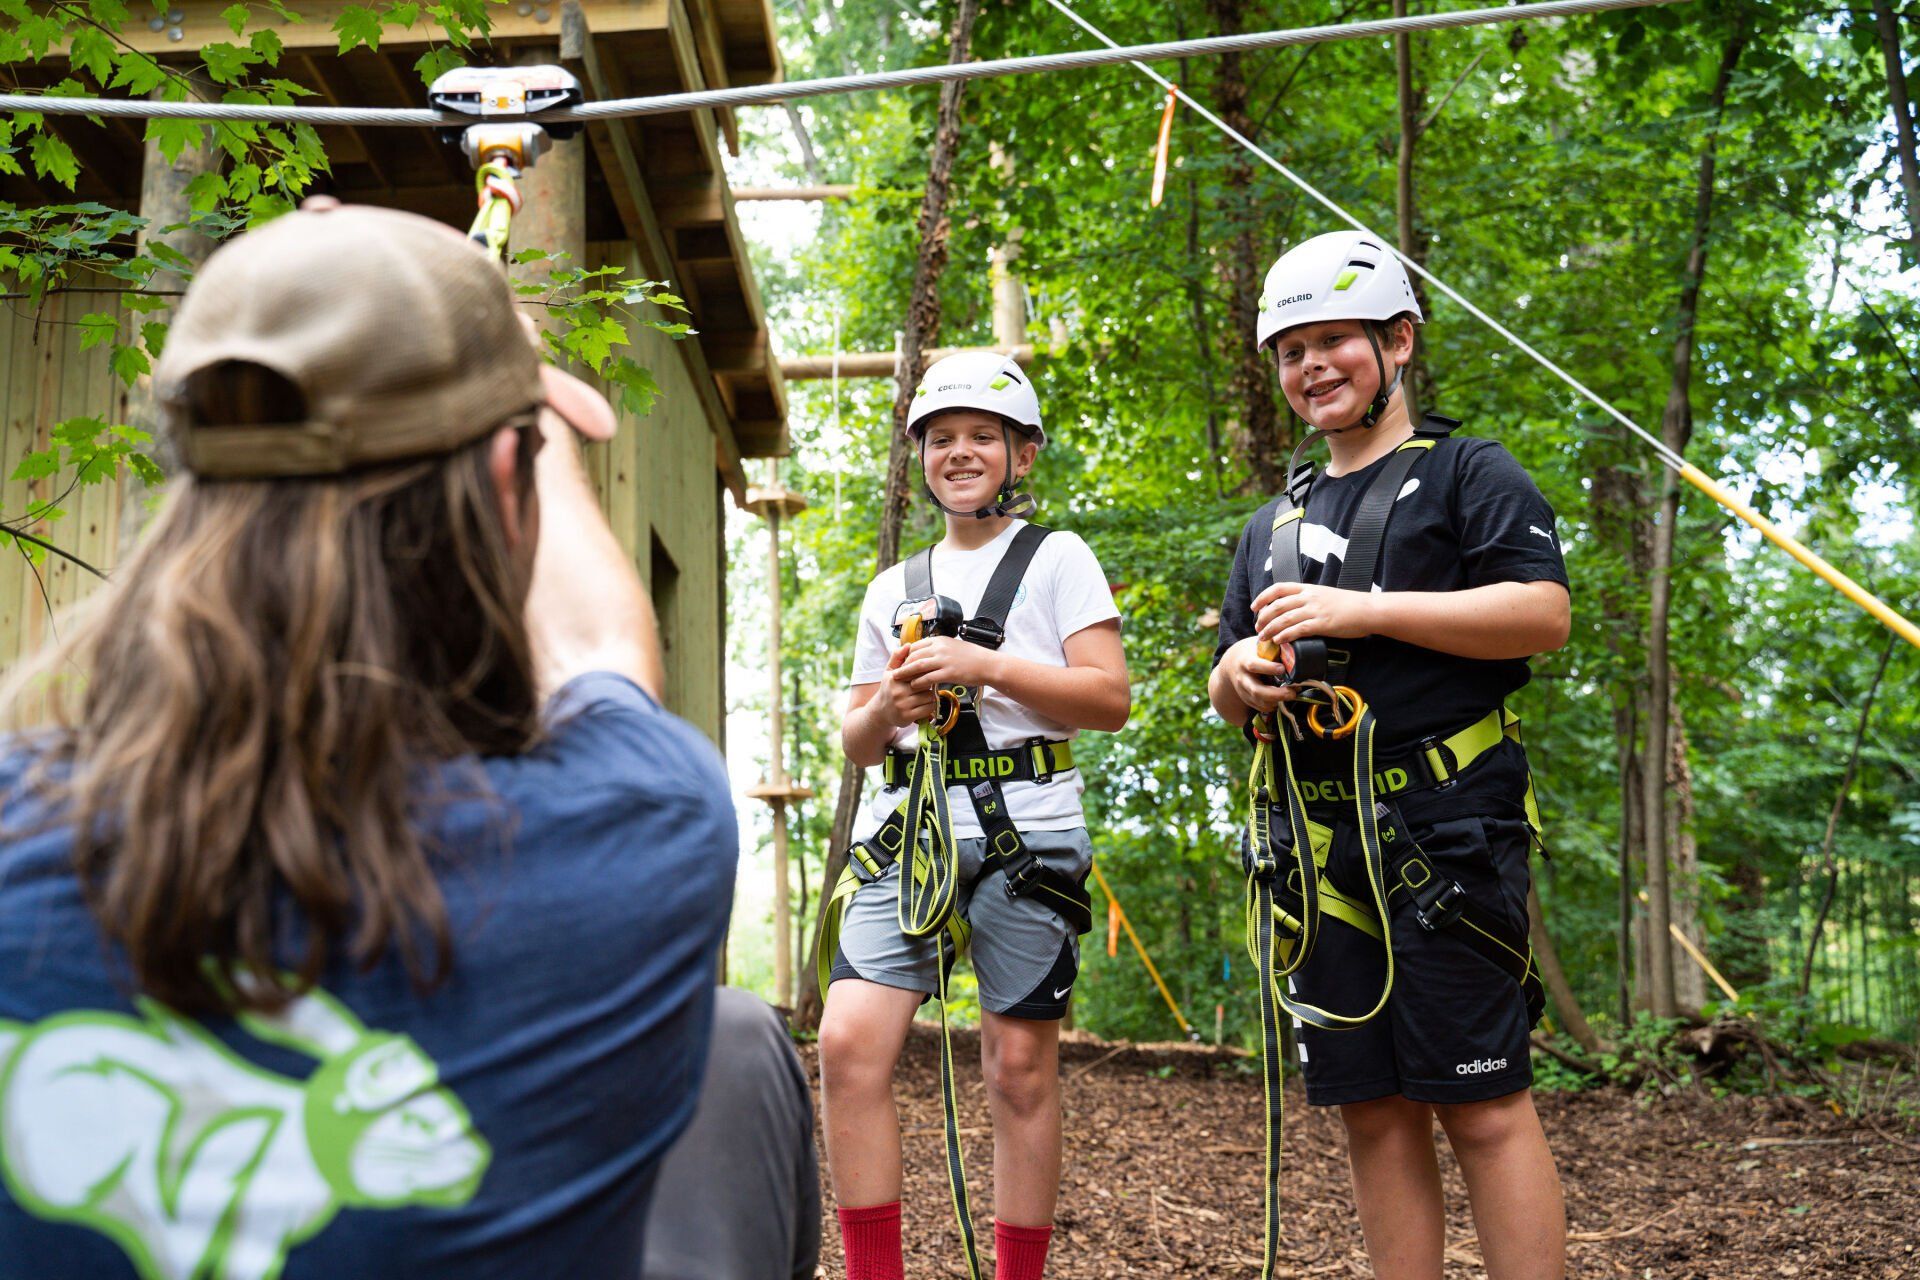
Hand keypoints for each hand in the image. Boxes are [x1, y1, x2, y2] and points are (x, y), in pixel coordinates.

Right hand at [874, 644, 937, 728]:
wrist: (881, 712)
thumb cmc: (889, 689)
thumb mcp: (889, 672)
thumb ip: (897, 657)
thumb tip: (908, 645)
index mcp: (895, 678)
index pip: (917, 670)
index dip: (925, 670)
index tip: (928, 671)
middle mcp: (898, 691)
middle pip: (925, 683)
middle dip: (929, 683)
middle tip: (928, 683)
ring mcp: (903, 705)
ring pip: (929, 696)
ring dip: (931, 695)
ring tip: (925, 694)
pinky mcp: (908, 716)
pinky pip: (928, 708)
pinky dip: (930, 706)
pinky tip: (925, 703)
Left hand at [896, 635, 1001, 693]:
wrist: (987, 664)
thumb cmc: (973, 657)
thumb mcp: (954, 646)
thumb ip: (940, 647)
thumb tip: (928, 650)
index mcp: (940, 640)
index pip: (916, 645)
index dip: (906, 654)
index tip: (901, 661)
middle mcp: (940, 648)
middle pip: (914, 655)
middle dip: (903, 664)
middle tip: (896, 672)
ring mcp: (944, 660)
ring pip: (918, 665)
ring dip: (906, 672)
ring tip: (898, 679)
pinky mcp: (948, 673)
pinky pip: (928, 677)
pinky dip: (919, 682)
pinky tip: (915, 686)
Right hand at [1221, 636, 1297, 715]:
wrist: (1232, 664)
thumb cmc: (1251, 652)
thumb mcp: (1258, 644)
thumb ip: (1272, 646)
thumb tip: (1293, 642)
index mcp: (1244, 661)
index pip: (1253, 665)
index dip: (1268, 668)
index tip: (1282, 668)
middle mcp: (1242, 678)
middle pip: (1256, 690)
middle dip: (1276, 694)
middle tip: (1292, 692)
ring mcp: (1243, 690)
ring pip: (1259, 702)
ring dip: (1277, 701)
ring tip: (1292, 695)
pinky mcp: (1247, 699)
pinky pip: (1260, 707)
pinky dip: (1272, 706)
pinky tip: (1282, 700)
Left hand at [1253, 581, 1376, 644]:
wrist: (1368, 609)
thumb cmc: (1348, 604)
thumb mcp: (1325, 594)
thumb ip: (1309, 598)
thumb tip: (1294, 607)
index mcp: (1308, 588)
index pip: (1278, 588)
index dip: (1263, 597)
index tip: (1254, 607)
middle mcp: (1309, 597)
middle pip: (1277, 605)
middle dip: (1263, 618)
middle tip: (1257, 628)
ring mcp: (1315, 610)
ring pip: (1284, 618)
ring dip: (1270, 629)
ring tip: (1263, 638)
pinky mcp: (1322, 624)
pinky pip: (1298, 629)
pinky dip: (1285, 636)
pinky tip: (1279, 642)